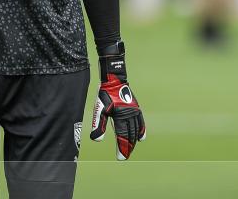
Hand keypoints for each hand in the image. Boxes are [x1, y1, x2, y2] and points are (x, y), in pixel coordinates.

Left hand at [89, 41, 145, 159]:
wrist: (114, 80)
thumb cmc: (105, 94)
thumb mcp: (99, 109)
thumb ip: (98, 125)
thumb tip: (96, 140)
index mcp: (121, 117)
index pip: (122, 136)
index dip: (122, 148)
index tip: (121, 158)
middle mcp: (130, 116)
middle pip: (130, 136)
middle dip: (128, 147)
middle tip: (124, 156)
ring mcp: (135, 112)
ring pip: (136, 131)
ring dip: (133, 141)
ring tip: (130, 149)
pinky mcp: (136, 109)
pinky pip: (141, 123)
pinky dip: (141, 131)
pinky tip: (141, 138)